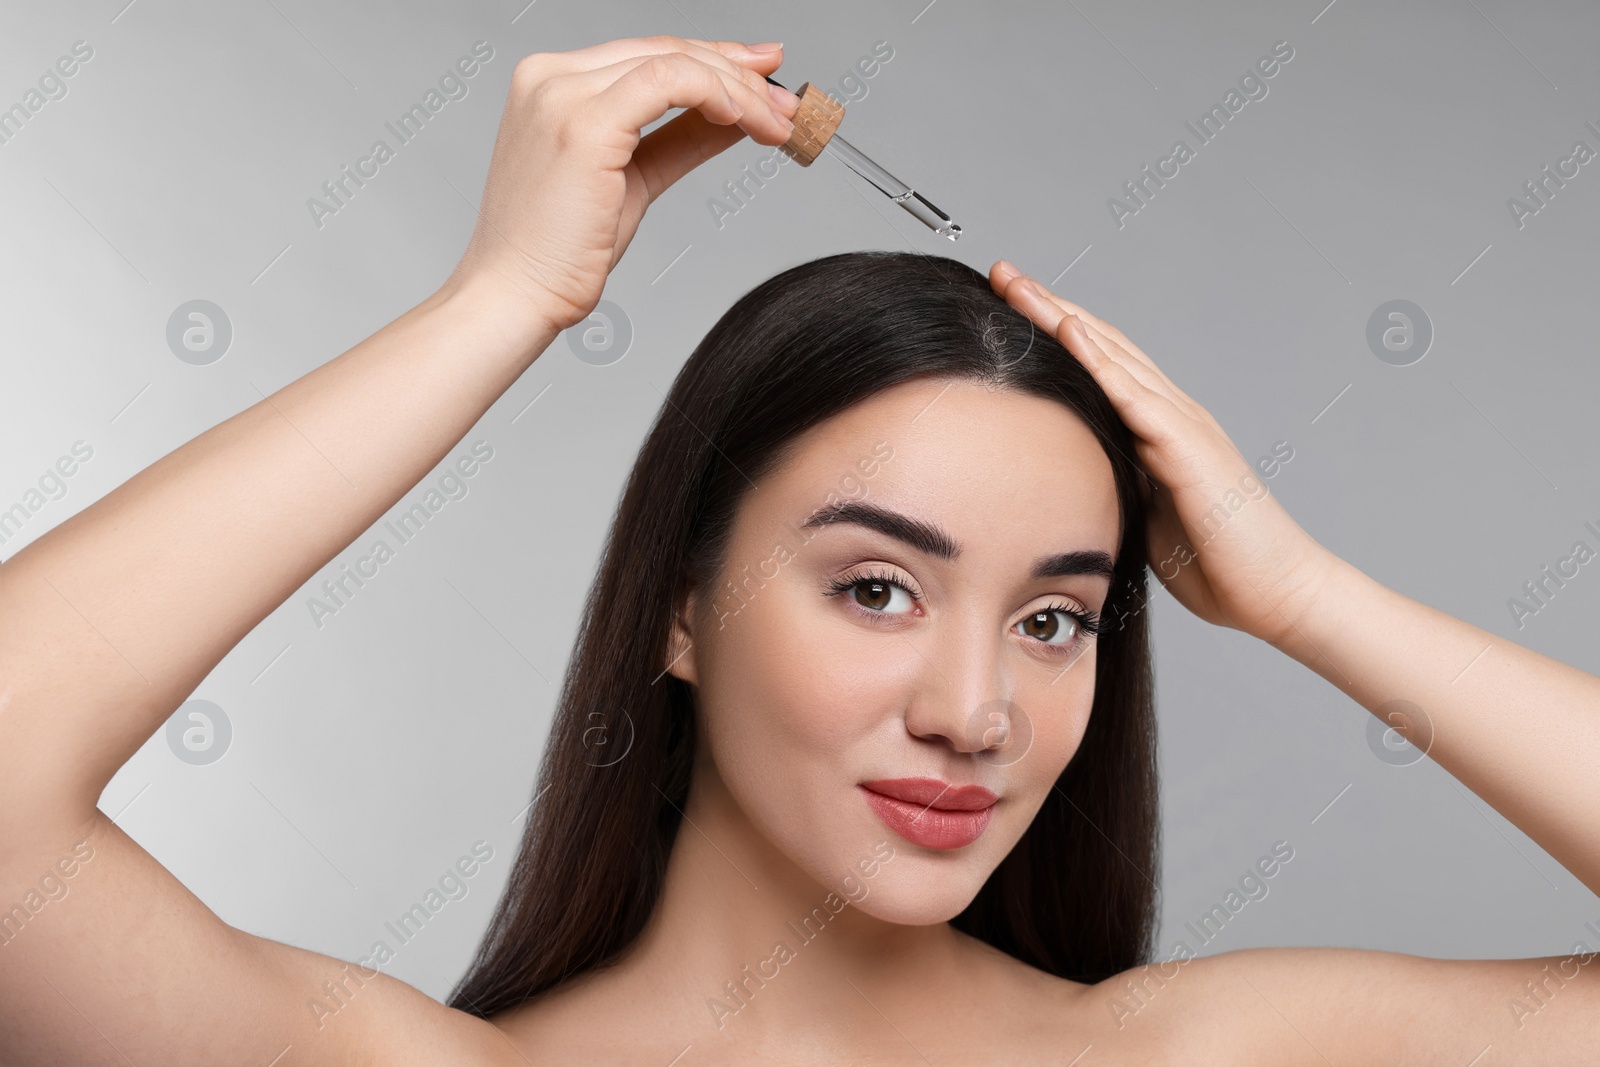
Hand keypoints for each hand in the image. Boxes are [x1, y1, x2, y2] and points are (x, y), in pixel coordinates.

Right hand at [441, 36, 798, 335]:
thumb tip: (735, 117)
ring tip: (778, 123)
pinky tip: (743, 118)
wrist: (516, 295)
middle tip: (786, 103)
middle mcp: (551, 77)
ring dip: (739, 90)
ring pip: (674, 62)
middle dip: (739, 72)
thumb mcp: (635, 179)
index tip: (763, 76)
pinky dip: (716, 93)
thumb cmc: (562, 251)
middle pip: (665, 51)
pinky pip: (668, 82)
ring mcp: (563, 94)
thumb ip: (681, 140)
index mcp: (552, 84)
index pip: (649, 55)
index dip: (715, 60)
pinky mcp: (583, 123)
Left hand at [990, 261, 1337, 646]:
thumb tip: (1068, 482)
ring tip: (1019, 285)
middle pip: (1100, 344)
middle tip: (1001, 272)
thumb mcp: (1142, 515)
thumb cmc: (1215, 563)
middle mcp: (1170, 413)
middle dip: (1047, 306)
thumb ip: (1112, 485)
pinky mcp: (1189, 447)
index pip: (1097, 364)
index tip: (1005, 305)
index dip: (1051, 331)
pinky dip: (1100, 361)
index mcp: (1156, 429)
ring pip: (1113, 355)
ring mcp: (1183, 424)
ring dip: (1062, 317)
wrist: (1274, 592)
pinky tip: (1067, 332)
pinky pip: (1137, 395)